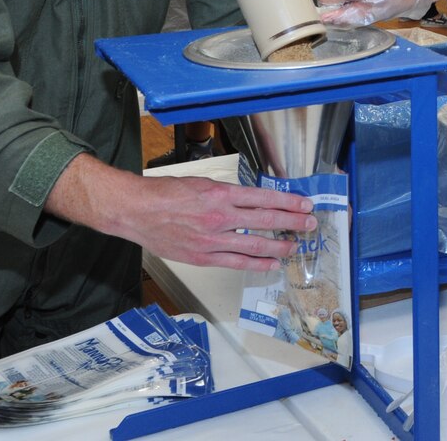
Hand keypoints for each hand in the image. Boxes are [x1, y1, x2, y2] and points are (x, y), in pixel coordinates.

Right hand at [122, 174, 316, 270]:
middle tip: (310, 224)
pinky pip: (236, 263)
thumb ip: (228, 193)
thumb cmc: (166, 193)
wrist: (136, 211)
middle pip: (266, 221)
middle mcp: (220, 216)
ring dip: (280, 246)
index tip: (305, 204)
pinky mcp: (202, 257)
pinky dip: (257, 264)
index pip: (264, 198)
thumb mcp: (202, 183)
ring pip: (255, 245)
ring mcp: (212, 239)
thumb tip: (253, 200)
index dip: (289, 202)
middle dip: (292, 223)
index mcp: (221, 193)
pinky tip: (272, 264)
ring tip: (296, 246)